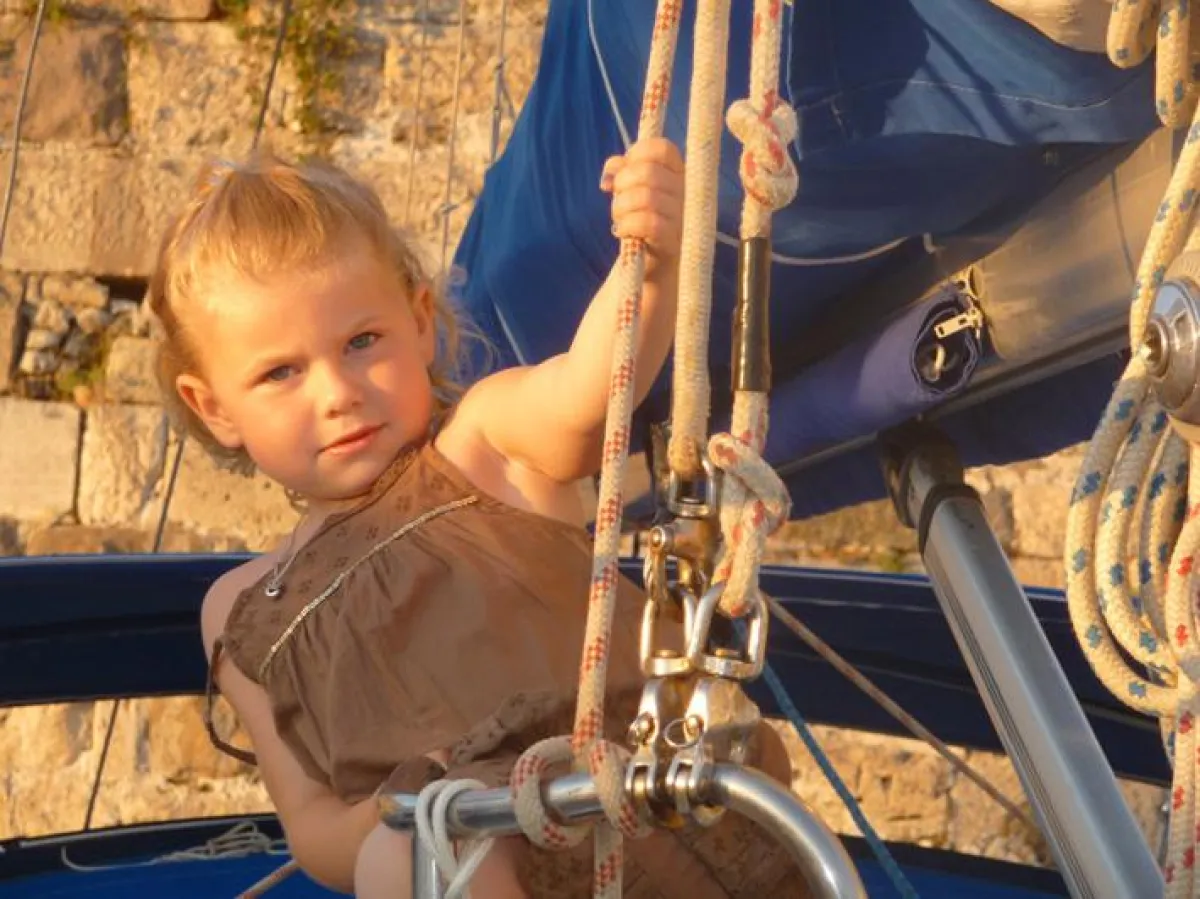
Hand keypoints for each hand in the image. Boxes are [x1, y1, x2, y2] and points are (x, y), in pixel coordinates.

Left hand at [600, 137, 684, 275]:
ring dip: (621, 207)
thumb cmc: (642, 227)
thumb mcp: (630, 194)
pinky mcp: (675, 243)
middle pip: (648, 171)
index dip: (636, 155)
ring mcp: (684, 219)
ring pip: (646, 196)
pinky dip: (627, 224)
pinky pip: (649, 223)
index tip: (625, 173)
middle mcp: (688, 194)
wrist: (652, 272)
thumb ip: (621, 173)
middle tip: (618, 201)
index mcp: (681, 176)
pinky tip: (621, 232)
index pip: (662, 148)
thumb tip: (611, 170)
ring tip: (619, 219)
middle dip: (622, 184)